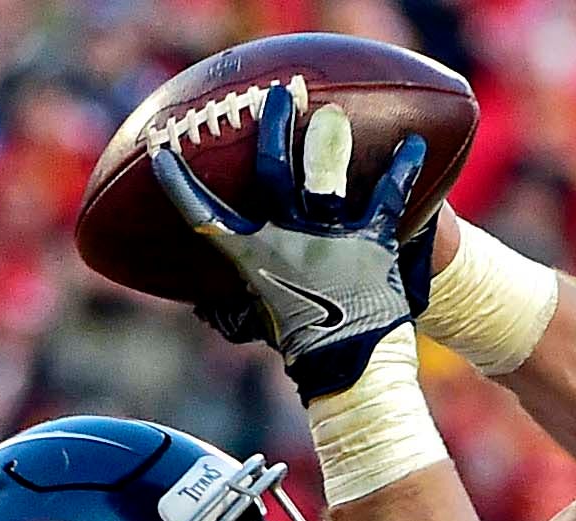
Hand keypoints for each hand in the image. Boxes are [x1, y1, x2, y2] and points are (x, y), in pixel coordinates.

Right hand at [151, 81, 435, 395]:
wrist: (352, 369)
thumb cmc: (306, 339)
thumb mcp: (263, 312)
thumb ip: (240, 291)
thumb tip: (206, 303)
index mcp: (254, 256)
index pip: (205, 215)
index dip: (179, 183)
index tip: (161, 150)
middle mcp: (289, 240)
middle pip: (274, 172)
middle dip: (273, 128)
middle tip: (278, 96)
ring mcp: (331, 239)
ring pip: (322, 176)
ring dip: (325, 140)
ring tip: (330, 112)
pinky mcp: (373, 243)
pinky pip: (388, 197)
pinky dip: (401, 170)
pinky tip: (414, 145)